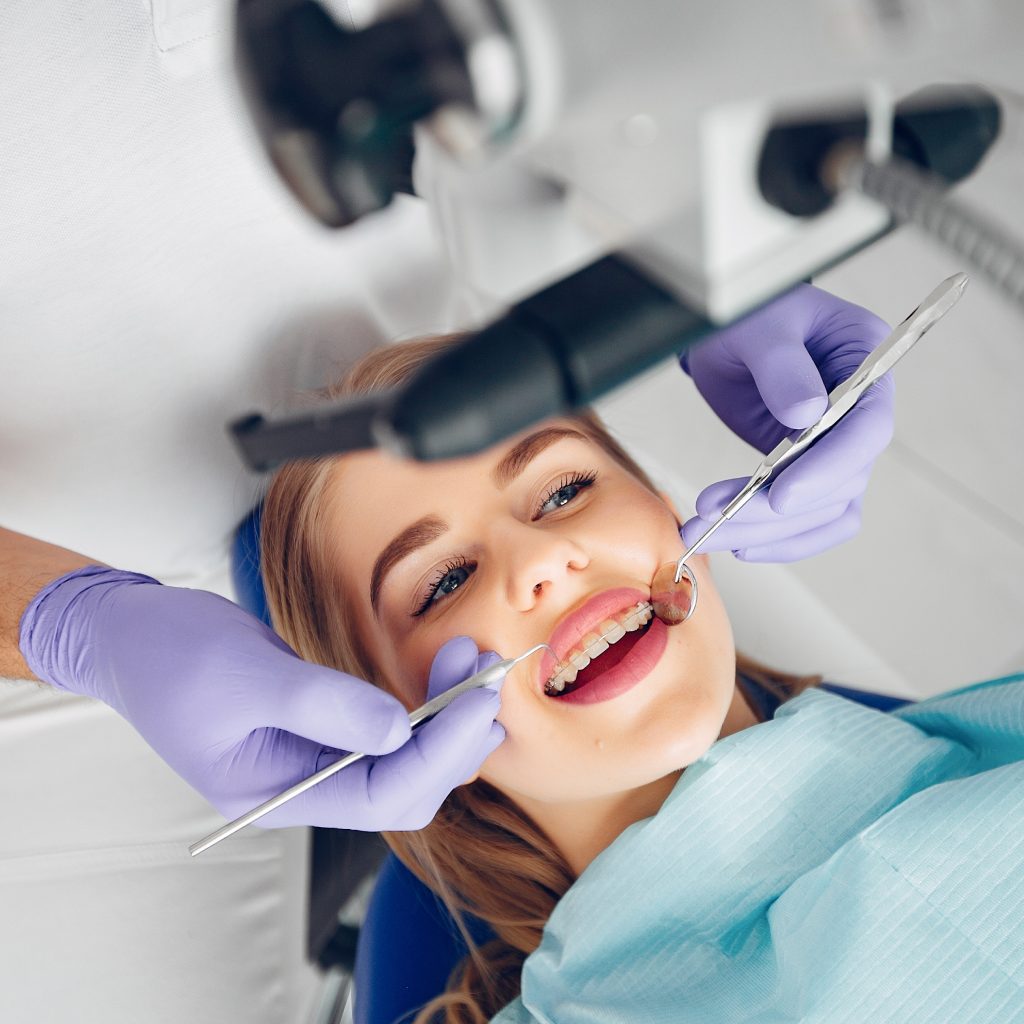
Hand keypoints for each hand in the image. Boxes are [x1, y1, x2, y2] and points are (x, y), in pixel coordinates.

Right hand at [19, 568, 504, 829]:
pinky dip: (424, 702)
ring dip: (447, 716)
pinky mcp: (324, 724)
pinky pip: (389, 728)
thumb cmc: (171, 654)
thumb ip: (324, 706)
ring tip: (473, 661)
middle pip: (405, 786)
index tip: (478, 702)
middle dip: (454, 737)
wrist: (130, 633)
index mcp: (277, 794)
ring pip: (405, 758)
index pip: (381, 797)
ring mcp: (315, 757)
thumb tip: (400, 730)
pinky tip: (447, 670)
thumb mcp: (246, 675)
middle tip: (488, 675)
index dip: (439, 755)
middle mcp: (304, 786)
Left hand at [681, 284, 893, 561]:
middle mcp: (864, 412)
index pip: (867, 429)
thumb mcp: (760, 326)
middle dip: (775, 510)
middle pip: (841, 481)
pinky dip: (777, 538)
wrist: (729, 336)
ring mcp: (839, 446)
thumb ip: (782, 366)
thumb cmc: (751, 316)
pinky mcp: (812, 470)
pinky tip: (737, 543)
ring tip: (704, 533)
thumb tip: (805, 415)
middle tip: (715, 519)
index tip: (779, 495)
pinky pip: (810, 519)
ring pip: (822, 510)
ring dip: (765, 531)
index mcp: (867, 363)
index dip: (828, 468)